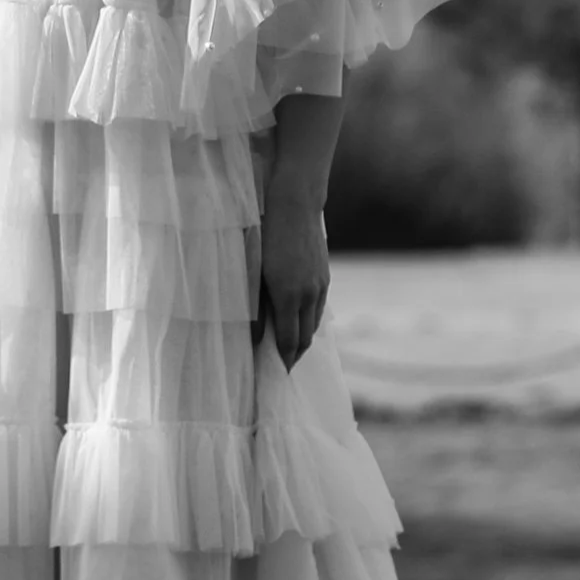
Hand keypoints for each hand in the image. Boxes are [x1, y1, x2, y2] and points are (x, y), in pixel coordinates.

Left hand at [258, 189, 328, 370]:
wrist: (296, 204)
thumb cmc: (266, 234)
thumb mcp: (254, 271)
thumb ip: (257, 307)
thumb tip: (257, 337)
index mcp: (288, 296)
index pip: (289, 340)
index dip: (284, 360)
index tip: (278, 374)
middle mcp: (309, 295)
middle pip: (305, 337)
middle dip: (295, 355)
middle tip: (283, 366)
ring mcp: (320, 285)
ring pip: (315, 323)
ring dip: (304, 338)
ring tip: (291, 347)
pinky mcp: (325, 276)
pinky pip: (319, 307)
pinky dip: (310, 320)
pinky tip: (301, 320)